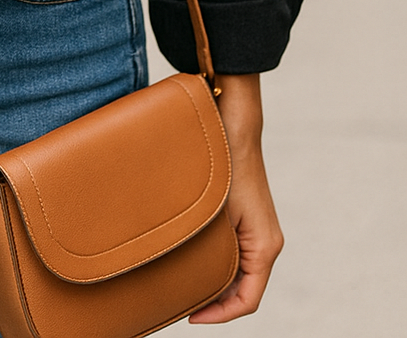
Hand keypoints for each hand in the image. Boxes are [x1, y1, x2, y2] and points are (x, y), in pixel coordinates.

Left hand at [189, 74, 282, 322]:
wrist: (234, 127)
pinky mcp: (247, 218)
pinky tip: (188, 256)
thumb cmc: (226, 168)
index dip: (220, 316)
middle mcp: (266, 243)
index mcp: (264, 248)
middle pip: (241, 290)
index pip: (247, 302)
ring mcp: (257, 230)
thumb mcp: (216, 216)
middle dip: (213, 301)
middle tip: (179, 304)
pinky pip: (233, 251)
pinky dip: (214, 260)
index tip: (192, 318)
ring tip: (180, 284)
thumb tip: (185, 278)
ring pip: (236, 271)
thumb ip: (209, 251)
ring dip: (212, 280)